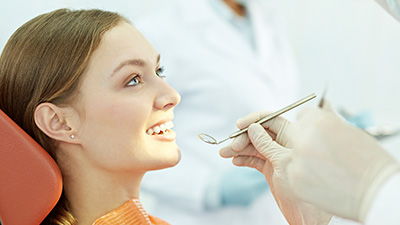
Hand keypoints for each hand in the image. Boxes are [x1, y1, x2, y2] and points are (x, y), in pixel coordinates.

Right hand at [220, 111, 331, 224]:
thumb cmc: (302, 190)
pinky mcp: (270, 169)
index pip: (272, 120)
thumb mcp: (282, 162)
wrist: (305, 216)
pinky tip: (235, 162)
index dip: (255, 120)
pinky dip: (244, 159)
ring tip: (225, 153)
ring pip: (254, 147)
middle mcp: (284, 145)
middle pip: (260, 133)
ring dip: (239, 149)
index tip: (240, 125)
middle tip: (231, 147)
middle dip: (243, 138)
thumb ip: (267, 144)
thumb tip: (253, 128)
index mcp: (293, 138)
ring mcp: (276, 157)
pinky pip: (254, 159)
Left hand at [287, 101, 399, 221]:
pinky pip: (294, 172)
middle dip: (303, 139)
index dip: (311, 124)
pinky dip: (304, 176)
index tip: (317, 132)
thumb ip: (329, 119)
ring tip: (326, 169)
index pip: (302, 115)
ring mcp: (297, 160)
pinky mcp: (294, 179)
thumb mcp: (350, 131)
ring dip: (303, 159)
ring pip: (293, 154)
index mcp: (317, 121)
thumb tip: (323, 104)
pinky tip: (323, 180)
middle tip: (320, 151)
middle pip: (293, 132)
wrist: (377, 192)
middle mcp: (304, 139)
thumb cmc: (368, 161)